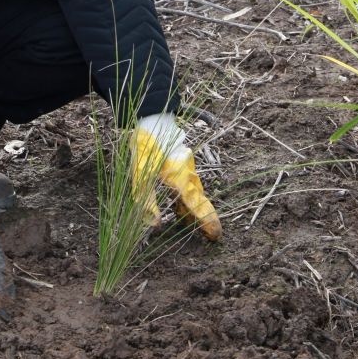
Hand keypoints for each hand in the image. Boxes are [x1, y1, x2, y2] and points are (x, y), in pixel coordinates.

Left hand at [130, 113, 222, 240]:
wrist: (153, 122)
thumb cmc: (146, 148)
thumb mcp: (141, 177)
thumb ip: (147, 202)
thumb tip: (156, 225)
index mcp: (180, 180)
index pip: (197, 206)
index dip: (207, 222)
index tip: (216, 235)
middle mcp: (188, 176)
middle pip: (200, 202)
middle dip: (205, 219)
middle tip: (212, 237)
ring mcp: (187, 170)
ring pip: (194, 194)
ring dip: (194, 210)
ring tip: (193, 227)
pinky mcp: (182, 165)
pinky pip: (188, 186)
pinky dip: (187, 199)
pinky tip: (180, 209)